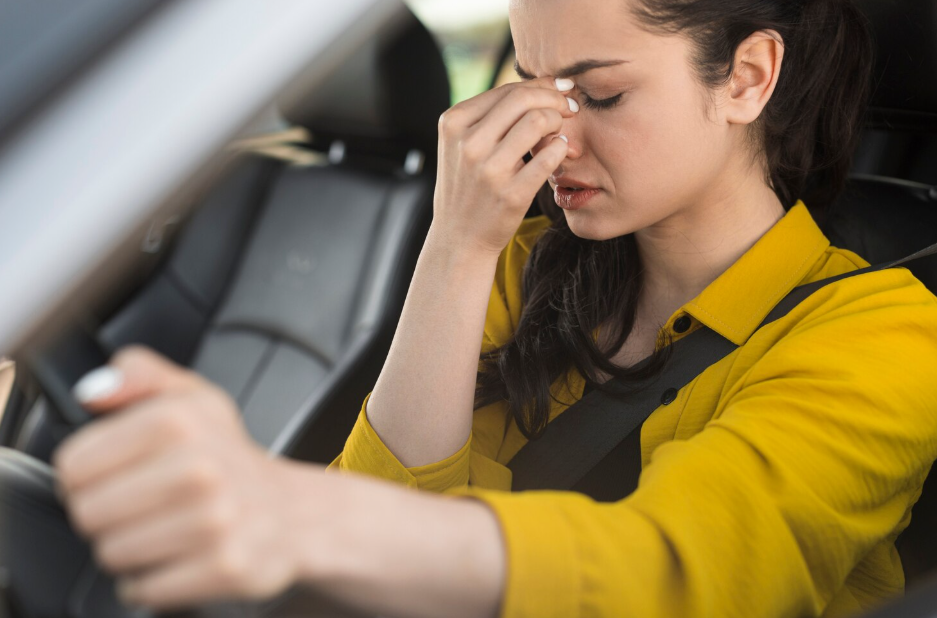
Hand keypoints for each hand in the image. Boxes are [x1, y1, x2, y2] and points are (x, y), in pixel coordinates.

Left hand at [52, 346, 309, 609]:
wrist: (292, 512)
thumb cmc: (231, 459)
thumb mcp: (193, 397)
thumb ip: (140, 375)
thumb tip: (94, 390)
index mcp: (181, 421)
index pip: (73, 465)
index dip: (83, 474)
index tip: (111, 474)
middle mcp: (200, 469)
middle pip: (87, 513)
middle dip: (105, 514)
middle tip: (140, 505)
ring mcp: (214, 521)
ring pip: (112, 553)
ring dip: (128, 548)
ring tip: (162, 529)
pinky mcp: (223, 567)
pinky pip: (144, 588)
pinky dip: (151, 580)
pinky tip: (178, 555)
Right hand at [431, 77, 575, 255]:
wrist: (459, 238)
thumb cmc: (469, 186)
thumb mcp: (462, 145)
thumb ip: (492, 116)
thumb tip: (546, 86)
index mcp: (454, 123)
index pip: (507, 90)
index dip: (542, 86)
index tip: (560, 91)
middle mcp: (468, 143)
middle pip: (524, 98)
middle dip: (555, 98)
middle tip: (570, 108)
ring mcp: (488, 170)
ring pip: (538, 121)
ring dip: (559, 123)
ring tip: (561, 133)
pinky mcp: (511, 194)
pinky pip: (549, 155)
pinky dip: (561, 148)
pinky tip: (561, 151)